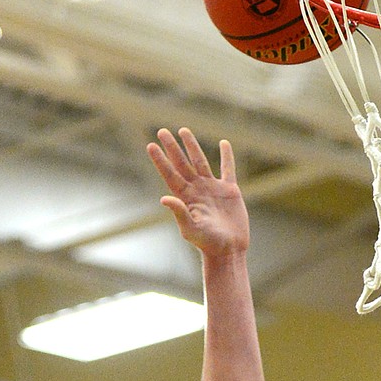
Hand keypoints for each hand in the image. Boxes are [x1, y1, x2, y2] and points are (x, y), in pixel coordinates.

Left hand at [147, 126, 248, 256]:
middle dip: (172, 147)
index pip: (170, 174)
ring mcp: (213, 188)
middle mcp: (197, 190)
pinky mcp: (230, 190)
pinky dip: (227, 156)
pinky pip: (228, 169)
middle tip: (162, 131)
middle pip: (182, 163)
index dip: (160, 160)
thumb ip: (179, 212)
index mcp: (186, 197)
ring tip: (183, 130)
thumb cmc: (208, 243)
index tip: (151, 145)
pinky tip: (224, 143)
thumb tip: (164, 198)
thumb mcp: (191, 229)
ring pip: (200, 161)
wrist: (229, 250)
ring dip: (192, 146)